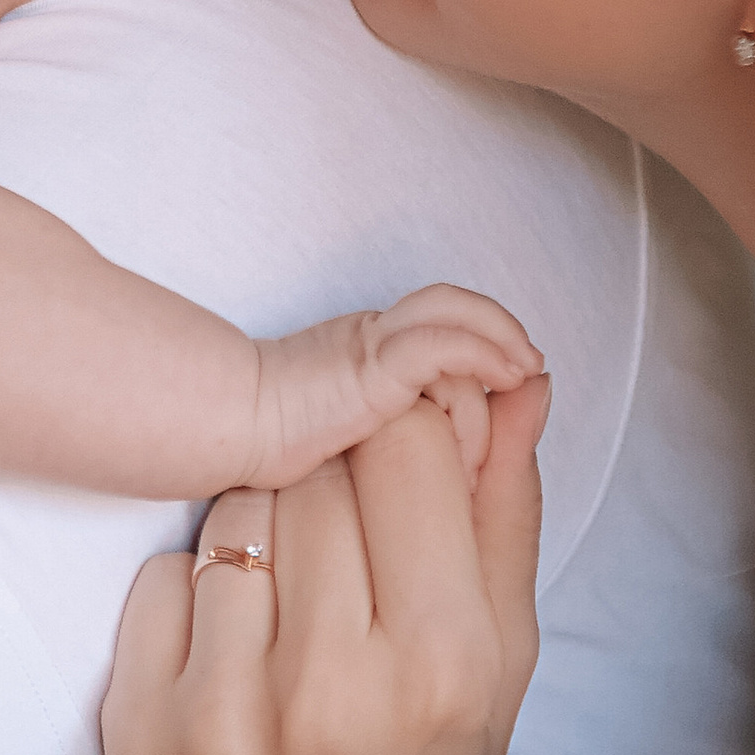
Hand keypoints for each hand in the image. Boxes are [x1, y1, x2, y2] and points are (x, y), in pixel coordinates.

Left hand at [103, 382, 546, 754]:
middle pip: (315, 464)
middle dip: (336, 477)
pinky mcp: (141, 732)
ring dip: (268, 528)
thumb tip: (512, 372)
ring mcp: (226, 714)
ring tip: (299, 605)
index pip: (405, 442)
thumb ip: (503, 510)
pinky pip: (165, 575)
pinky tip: (236, 654)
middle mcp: (335, 691)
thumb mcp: (501, 669)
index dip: (407, 427)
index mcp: (446, 667)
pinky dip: (200, 593)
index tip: (405, 460)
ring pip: (237, 508)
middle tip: (353, 547)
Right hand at [238, 285, 543, 491]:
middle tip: (529, 366)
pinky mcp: (370, 362)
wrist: (225, 427)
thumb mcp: (344, 437)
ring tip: (525, 369)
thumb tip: (436, 437)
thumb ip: (383, 427)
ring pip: (452, 326)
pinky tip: (506, 373)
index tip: (512, 373)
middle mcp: (370, 337)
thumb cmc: (268, 440)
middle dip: (498, 332)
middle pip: (448, 314)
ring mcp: (370, 345)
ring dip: (498, 345)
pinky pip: (438, 346)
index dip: (477, 339)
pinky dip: (480, 352)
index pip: (432, 328)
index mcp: (362, 351)